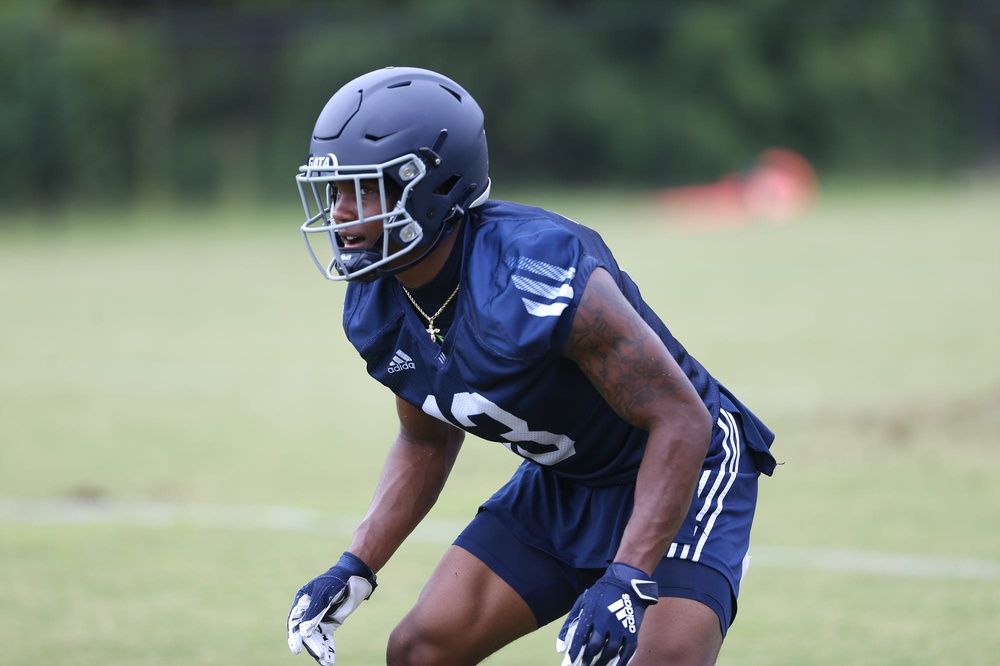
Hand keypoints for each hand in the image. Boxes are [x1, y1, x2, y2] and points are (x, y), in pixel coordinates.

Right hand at [286, 551, 376, 665]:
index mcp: (302, 602)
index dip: (294, 637)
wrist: (354, 576)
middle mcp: (308, 612)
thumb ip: (313, 613)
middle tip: (319, 655)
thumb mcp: (323, 594)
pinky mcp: (330, 623)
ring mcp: (319, 618)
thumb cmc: (335, 581)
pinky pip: (326, 638)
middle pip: (305, 633)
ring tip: (325, 661)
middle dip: (311, 645)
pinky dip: (328, 648)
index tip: (296, 649)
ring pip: (316, 638)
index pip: (294, 622)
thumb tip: (304, 633)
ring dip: (320, 650)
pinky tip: (329, 660)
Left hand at [556, 562, 657, 665]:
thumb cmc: (601, 593)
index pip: (580, 637)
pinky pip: (627, 651)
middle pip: (595, 646)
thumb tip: (561, 647)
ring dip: (603, 662)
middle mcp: (604, 621)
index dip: (575, 651)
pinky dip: (621, 662)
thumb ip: (571, 623)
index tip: (571, 661)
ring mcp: (620, 626)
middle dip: (588, 658)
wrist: (626, 582)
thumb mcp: (582, 602)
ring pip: (610, 651)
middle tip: (585, 664)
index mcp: (591, 613)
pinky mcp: (632, 630)